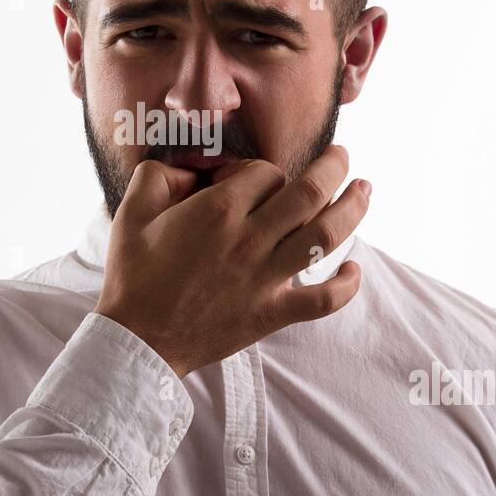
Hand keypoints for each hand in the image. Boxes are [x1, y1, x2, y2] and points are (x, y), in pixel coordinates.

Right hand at [94, 144, 369, 376]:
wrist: (137, 340)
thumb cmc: (133, 275)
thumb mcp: (131, 211)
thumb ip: (159, 174)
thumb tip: (193, 168)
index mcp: (217, 210)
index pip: (265, 172)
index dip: (264, 169)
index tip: (253, 181)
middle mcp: (249, 239)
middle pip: (309, 192)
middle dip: (333, 167)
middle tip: (342, 156)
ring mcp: (265, 278)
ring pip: (325, 236)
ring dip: (352, 208)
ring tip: (364, 189)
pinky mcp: (272, 313)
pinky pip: (323, 300)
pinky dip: (346, 285)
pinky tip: (353, 268)